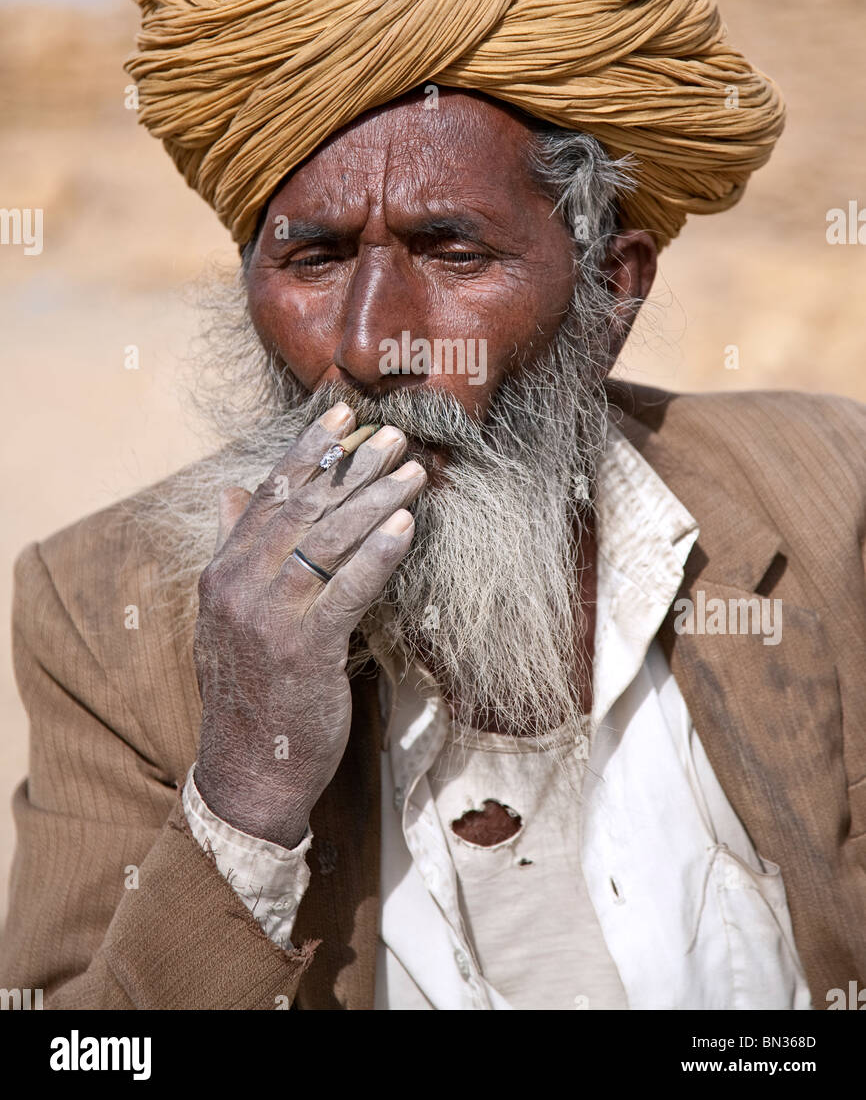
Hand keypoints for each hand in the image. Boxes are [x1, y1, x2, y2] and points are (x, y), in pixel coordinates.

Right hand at [192, 402, 424, 847]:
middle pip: (304, 508)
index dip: (308, 450)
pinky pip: (347, 589)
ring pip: (329, 540)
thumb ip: (234, 549)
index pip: (269, 494)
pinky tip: (406, 528)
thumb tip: (232, 492)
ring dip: (376, 500)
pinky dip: (378, 555)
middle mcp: (239, 586)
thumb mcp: (228, 615)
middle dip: (353, 466)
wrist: (248, 770)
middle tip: (395, 437)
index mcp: (223, 572)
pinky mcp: (305, 648)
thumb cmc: (251, 690)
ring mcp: (269, 616)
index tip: (341, 413)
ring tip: (413, 473)